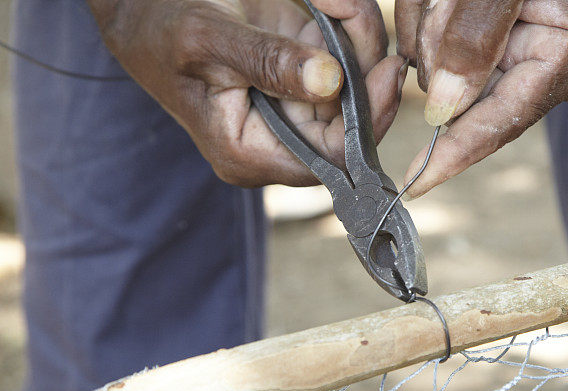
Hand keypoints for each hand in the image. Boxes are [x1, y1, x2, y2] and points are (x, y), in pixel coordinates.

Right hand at [88, 0, 406, 186]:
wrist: (140, 6)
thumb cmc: (159, 26)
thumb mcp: (207, 40)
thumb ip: (268, 62)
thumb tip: (330, 82)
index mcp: (249, 153)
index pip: (330, 158)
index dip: (368, 122)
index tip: (386, 71)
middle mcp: (279, 139)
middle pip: (351, 120)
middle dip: (365, 67)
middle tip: (353, 12)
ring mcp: (292, 105)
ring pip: (354, 86)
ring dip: (358, 39)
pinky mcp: (300, 74)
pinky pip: (343, 58)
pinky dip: (346, 26)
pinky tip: (328, 0)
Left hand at [395, 0, 567, 196]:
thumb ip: (474, 36)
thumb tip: (445, 108)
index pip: (504, 118)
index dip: (455, 153)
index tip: (416, 184)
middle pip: (474, 99)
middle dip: (439, 60)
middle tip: (443, 3)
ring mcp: (547, 61)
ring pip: (459, 80)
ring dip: (435, 35)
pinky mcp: (523, 53)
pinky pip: (461, 63)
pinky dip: (439, 32)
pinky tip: (449, 3)